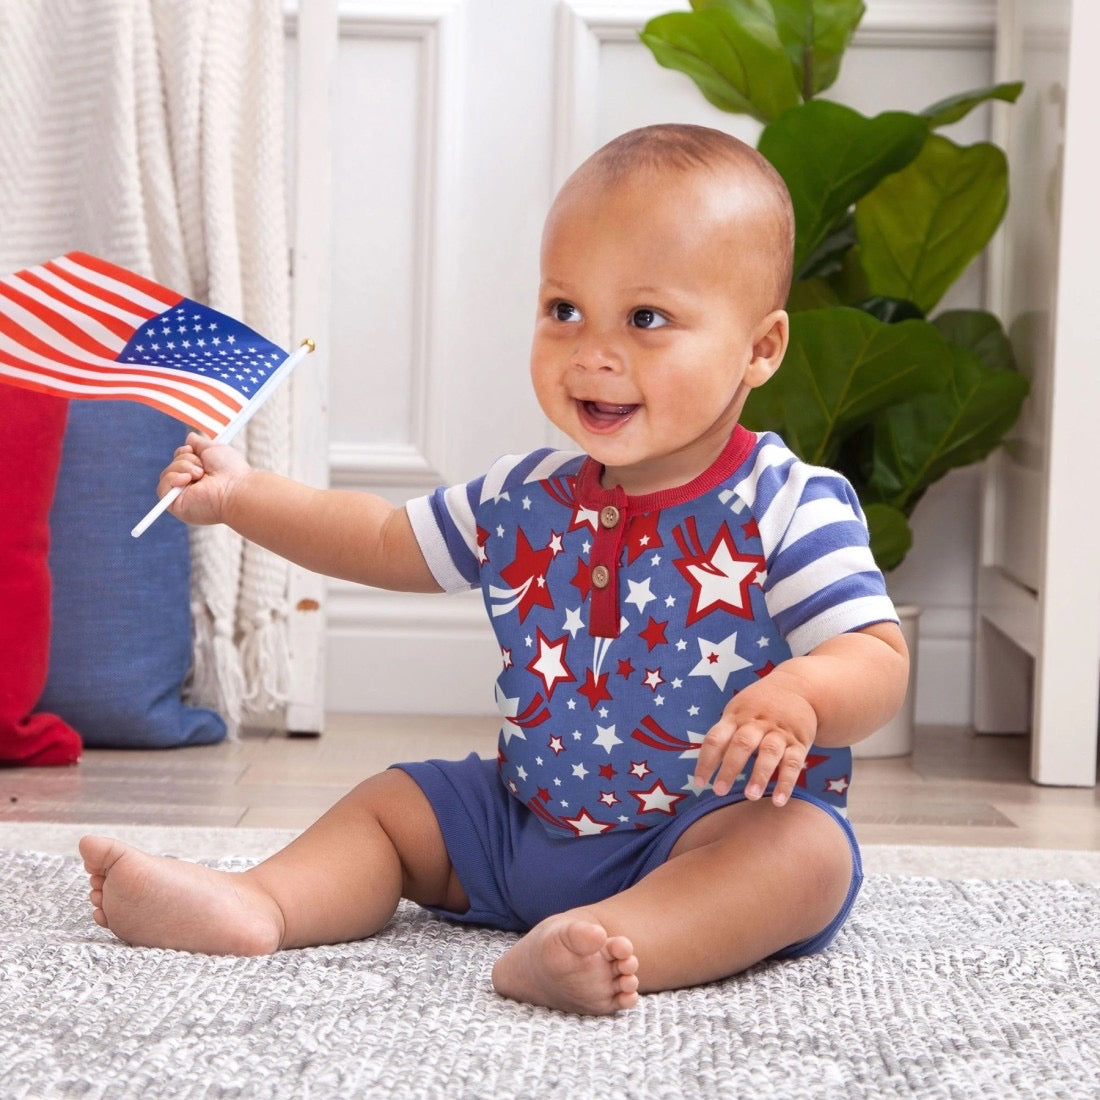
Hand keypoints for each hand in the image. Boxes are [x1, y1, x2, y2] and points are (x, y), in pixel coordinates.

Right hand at [158, 431, 252, 525]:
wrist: (236, 488)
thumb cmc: (231, 470)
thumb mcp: (213, 449)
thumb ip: (199, 444)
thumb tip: (190, 438)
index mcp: (199, 477)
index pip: (180, 461)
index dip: (183, 452)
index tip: (193, 451)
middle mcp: (191, 489)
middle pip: (172, 466)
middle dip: (186, 459)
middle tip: (203, 468)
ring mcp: (183, 498)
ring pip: (166, 474)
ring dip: (183, 467)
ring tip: (201, 474)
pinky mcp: (177, 507)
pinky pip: (162, 488)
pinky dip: (173, 478)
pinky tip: (188, 479)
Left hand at [692, 674, 817, 806]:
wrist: (799, 687)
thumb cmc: (758, 706)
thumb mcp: (738, 712)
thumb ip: (723, 736)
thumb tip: (704, 768)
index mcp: (736, 716)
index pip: (716, 738)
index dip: (706, 761)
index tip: (699, 783)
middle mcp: (757, 722)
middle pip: (742, 743)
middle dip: (730, 768)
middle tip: (719, 791)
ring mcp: (779, 731)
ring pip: (769, 753)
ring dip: (759, 775)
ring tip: (749, 796)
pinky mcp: (799, 742)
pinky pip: (793, 763)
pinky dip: (786, 783)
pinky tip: (778, 801)